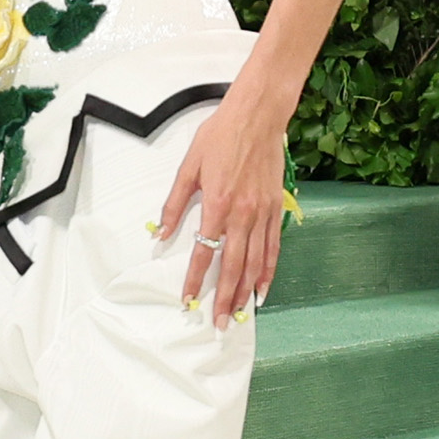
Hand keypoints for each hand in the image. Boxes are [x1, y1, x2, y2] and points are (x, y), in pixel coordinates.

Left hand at [156, 90, 295, 322]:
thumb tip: (163, 233)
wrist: (258, 116)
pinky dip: (269, 271)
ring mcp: (262, 214)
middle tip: (220, 322)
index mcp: (218, 205)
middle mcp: (242, 214)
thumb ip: (175, 204)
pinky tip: (264, 287)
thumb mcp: (190, 167)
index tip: (189, 299)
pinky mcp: (275, 209)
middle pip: (233, 266)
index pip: (204, 253)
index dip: (195, 280)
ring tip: (241, 313)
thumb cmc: (221, 136)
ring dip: (247, 291)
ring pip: (256, 262)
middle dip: (225, 298)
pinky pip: (273, 247)